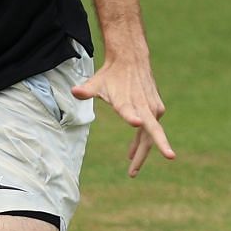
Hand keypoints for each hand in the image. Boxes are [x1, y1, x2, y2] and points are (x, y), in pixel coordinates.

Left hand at [72, 56, 174, 176]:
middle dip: (148, 150)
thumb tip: (74, 91)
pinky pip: (150, 129)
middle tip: (149, 165)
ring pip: (150, 135)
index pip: (128, 111)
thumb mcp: (96, 82)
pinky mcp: (156, 108)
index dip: (131, 117)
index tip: (135, 123)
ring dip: (140, 152)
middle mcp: (144, 106)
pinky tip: (131, 153)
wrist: (131, 59)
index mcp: (128, 101)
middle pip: (150, 132)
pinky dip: (141, 141)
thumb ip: (87, 90)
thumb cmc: (112, 74)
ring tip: (131, 171)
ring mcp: (153, 108)